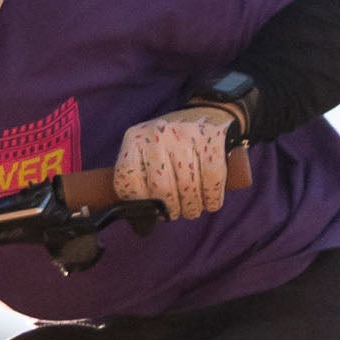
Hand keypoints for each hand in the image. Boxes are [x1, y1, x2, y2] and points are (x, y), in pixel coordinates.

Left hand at [112, 105, 238, 219]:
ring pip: (188, 188)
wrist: (207, 113)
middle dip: (171, 209)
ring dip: (192, 208)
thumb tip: (141, 226)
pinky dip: (212, 199)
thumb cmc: (172, 146)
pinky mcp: (212, 139)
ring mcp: (185, 135)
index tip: (151, 207)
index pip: (127, 180)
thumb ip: (138, 182)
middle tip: (176, 212)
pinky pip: (212, 180)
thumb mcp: (147, 155)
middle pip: (161, 189)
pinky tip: (210, 203)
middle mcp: (157, 134)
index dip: (139, 201)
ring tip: (193, 209)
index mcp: (135, 139)